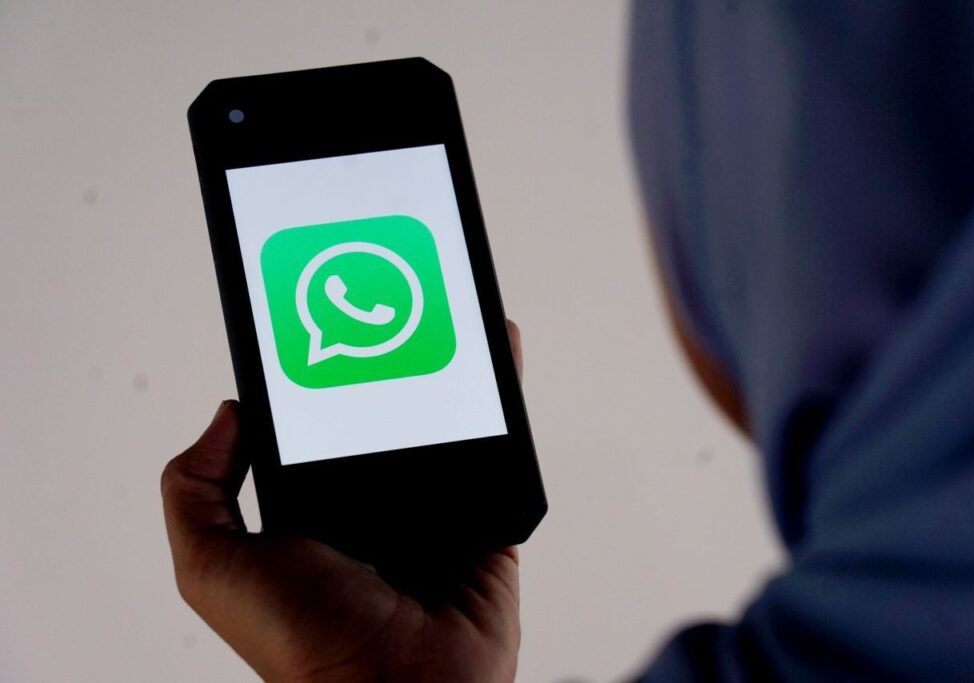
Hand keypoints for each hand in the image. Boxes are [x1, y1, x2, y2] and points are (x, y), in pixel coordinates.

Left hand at [162, 321, 525, 681]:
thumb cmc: (303, 645)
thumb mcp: (213, 568)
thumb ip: (194, 492)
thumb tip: (230, 412)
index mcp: (309, 507)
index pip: (311, 422)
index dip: (314, 372)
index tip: (317, 324)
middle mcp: (369, 503)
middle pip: (381, 413)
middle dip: (389, 358)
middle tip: (392, 297)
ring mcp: (430, 506)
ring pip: (442, 419)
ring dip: (450, 364)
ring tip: (446, 308)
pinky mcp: (484, 513)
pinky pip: (497, 447)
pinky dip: (503, 398)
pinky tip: (498, 347)